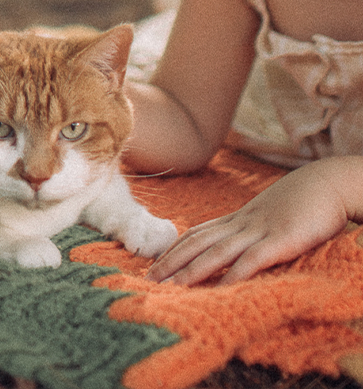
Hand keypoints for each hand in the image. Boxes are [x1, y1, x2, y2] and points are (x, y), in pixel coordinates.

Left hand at [147, 157, 362, 285]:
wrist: (324, 185)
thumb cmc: (297, 205)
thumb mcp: (266, 220)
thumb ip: (247, 234)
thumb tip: (230, 251)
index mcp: (236, 220)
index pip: (195, 235)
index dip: (172, 250)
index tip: (152, 265)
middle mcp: (240, 225)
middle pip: (196, 243)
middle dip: (170, 261)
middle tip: (148, 279)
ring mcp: (258, 231)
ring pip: (217, 251)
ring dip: (192, 269)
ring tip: (171, 287)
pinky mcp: (280, 240)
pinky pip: (253, 259)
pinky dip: (235, 273)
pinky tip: (221, 288)